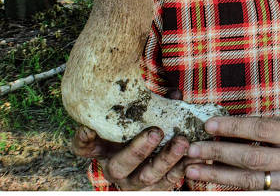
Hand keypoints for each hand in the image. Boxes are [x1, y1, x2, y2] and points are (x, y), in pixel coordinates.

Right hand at [70, 88, 189, 189]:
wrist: (151, 162)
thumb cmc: (140, 132)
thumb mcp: (137, 120)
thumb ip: (151, 105)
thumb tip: (175, 93)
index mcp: (104, 151)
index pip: (83, 147)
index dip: (83, 139)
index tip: (88, 128)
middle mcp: (115, 170)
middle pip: (120, 165)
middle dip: (139, 149)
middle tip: (156, 132)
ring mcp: (134, 183)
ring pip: (148, 176)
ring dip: (167, 159)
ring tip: (182, 142)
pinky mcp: (154, 190)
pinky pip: (169, 182)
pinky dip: (183, 168)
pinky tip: (196, 156)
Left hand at [184, 116, 279, 190]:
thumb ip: (259, 125)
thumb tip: (222, 128)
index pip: (261, 129)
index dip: (233, 127)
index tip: (209, 125)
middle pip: (252, 157)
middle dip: (219, 153)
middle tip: (193, 149)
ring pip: (250, 180)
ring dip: (218, 174)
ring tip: (194, 169)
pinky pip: (255, 192)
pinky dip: (231, 186)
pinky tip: (213, 180)